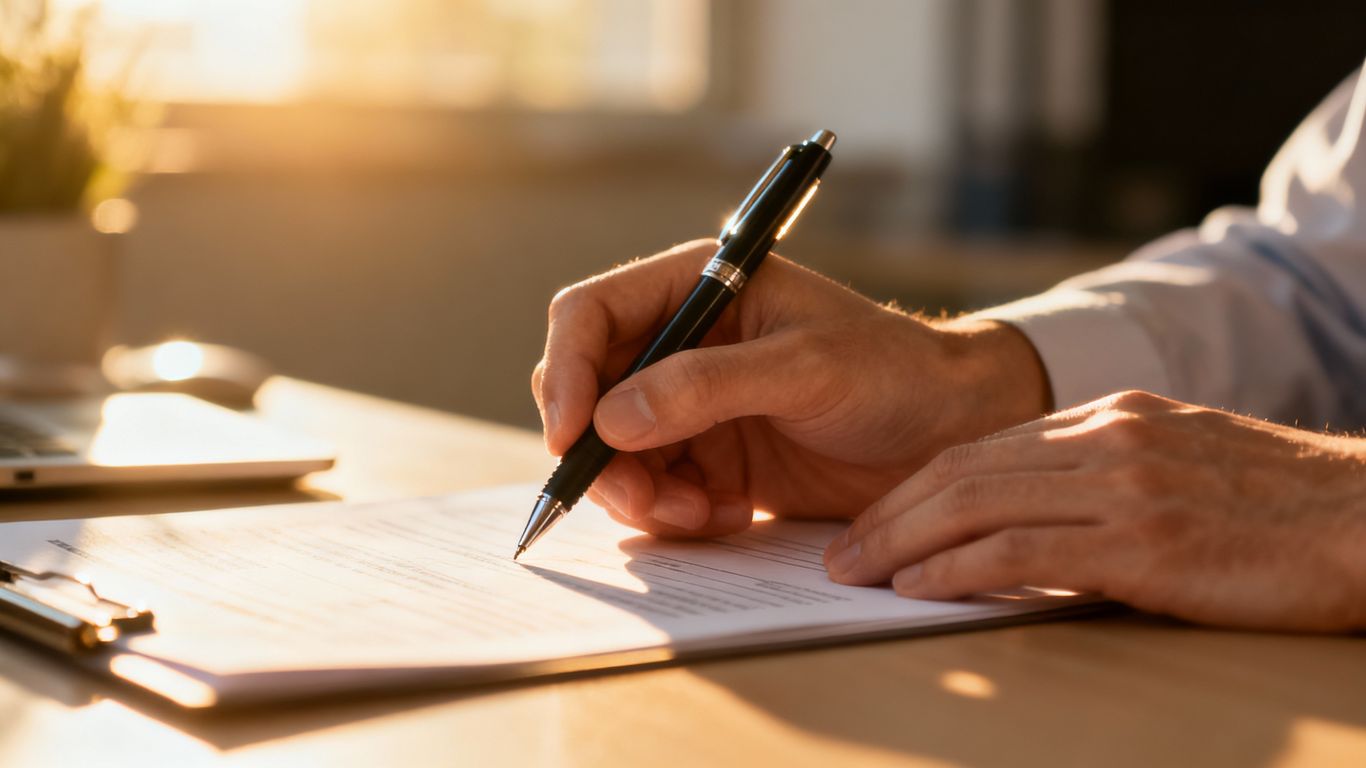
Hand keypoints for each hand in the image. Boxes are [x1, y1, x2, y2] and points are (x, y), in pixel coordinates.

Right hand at [531, 239, 1049, 537]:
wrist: (951, 433)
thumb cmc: (894, 372)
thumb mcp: (806, 368)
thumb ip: (708, 386)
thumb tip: (610, 419)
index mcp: (697, 288)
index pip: (590, 316)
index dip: (563, 371)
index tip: (571, 434)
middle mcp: (683, 344)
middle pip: (588, 392)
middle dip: (599, 451)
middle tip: (639, 498)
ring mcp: (692, 405)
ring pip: (615, 452)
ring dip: (639, 493)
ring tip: (700, 514)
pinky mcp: (711, 460)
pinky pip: (656, 492)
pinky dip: (674, 515)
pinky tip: (727, 517)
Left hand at [823, 390, 1365, 631]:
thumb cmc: (1276, 507)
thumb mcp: (1177, 466)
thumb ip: (1101, 478)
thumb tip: (1025, 518)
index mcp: (1110, 419)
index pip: (981, 449)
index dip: (913, 488)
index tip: (872, 520)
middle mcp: (1107, 439)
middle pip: (962, 470)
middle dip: (889, 515)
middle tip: (840, 552)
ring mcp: (1124, 486)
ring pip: (977, 503)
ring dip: (902, 542)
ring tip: (856, 572)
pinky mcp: (1145, 540)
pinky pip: (1023, 549)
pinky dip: (958, 568)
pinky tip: (918, 588)